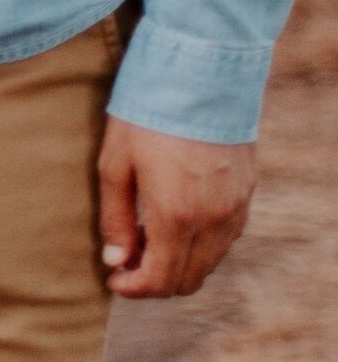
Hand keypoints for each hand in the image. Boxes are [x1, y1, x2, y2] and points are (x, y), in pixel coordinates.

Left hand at [97, 117, 254, 298]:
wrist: (200, 73)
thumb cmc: (147, 115)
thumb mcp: (115, 165)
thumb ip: (116, 219)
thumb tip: (115, 260)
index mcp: (177, 215)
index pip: (161, 280)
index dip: (134, 289)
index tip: (114, 279)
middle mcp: (213, 219)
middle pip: (188, 280)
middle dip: (155, 281)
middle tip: (127, 262)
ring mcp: (236, 207)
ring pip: (210, 262)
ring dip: (178, 263)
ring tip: (148, 238)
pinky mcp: (247, 192)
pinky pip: (226, 237)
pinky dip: (200, 244)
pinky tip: (176, 221)